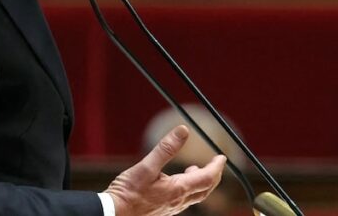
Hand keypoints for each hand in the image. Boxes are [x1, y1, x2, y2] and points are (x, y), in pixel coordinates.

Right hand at [106, 125, 225, 215]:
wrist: (115, 214)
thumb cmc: (128, 192)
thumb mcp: (147, 166)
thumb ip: (166, 148)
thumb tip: (183, 131)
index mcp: (178, 190)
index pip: (207, 178)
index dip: (217, 167)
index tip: (222, 157)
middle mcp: (178, 201)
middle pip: (205, 189)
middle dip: (213, 175)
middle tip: (216, 163)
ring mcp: (171, 208)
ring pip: (195, 196)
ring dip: (201, 182)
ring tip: (194, 169)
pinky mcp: (163, 210)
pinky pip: (183, 200)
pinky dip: (188, 188)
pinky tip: (176, 182)